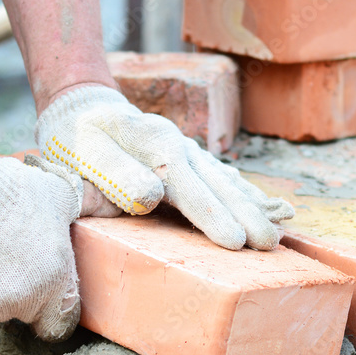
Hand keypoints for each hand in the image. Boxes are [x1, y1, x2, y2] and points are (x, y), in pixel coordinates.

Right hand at [0, 137, 83, 340]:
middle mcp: (25, 300)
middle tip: (8, 254)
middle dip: (21, 289)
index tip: (40, 283)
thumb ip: (93, 203)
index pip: (58, 319)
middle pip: (26, 310)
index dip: (50, 302)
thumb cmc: (10, 190)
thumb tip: (119, 206)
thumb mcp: (60, 193)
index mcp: (55, 279)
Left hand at [35, 84, 294, 249]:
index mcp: (156, 146)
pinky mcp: (190, 159)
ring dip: (253, 207)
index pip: (189, 187)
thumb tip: (152, 196)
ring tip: (276, 233)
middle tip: (269, 245)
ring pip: (227, 181)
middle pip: (219, 185)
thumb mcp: (85, 152)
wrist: (85, 108)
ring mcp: (189, 152)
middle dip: (247, 216)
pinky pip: (223, 178)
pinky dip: (246, 193)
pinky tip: (266, 207)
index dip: (213, 215)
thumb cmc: (79, 138)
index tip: (235, 241)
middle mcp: (180, 146)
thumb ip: (115, 173)